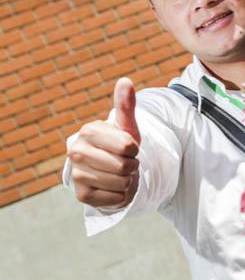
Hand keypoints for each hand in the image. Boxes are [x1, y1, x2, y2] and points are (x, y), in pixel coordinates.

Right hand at [67, 78, 141, 208]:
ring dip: (127, 181)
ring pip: (121, 183)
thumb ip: (126, 105)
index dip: (134, 149)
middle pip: (124, 166)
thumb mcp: (127, 127)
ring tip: (119, 174)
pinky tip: (113, 187)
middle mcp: (76, 152)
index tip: (127, 148)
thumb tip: (126, 81)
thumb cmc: (120, 146)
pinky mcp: (82, 195)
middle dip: (132, 166)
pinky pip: (115, 198)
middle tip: (123, 162)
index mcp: (89, 131)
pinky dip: (121, 195)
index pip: (127, 146)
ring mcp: (77, 174)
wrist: (111, 170)